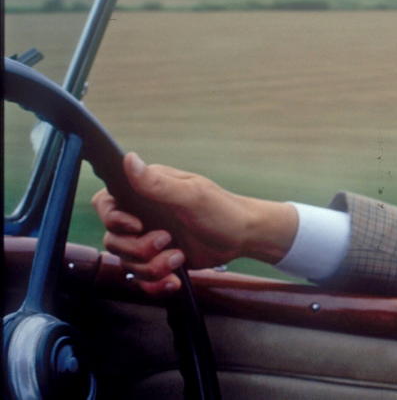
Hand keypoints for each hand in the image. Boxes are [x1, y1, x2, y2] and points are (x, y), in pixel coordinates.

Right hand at [92, 153, 297, 294]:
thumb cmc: (222, 210)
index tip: (137, 225)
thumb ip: (157, 183)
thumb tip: (129, 160)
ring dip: (152, 267)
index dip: (114, 219)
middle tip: (167, 241)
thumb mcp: (191, 195)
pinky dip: (155, 284)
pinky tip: (174, 280)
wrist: (243, 237)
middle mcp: (143, 215)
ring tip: (179, 258)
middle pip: (114, 239)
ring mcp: (149, 239)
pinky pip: (142, 279)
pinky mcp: (158, 260)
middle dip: (139, 248)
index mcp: (146, 192)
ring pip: (127, 262)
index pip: (106, 204)